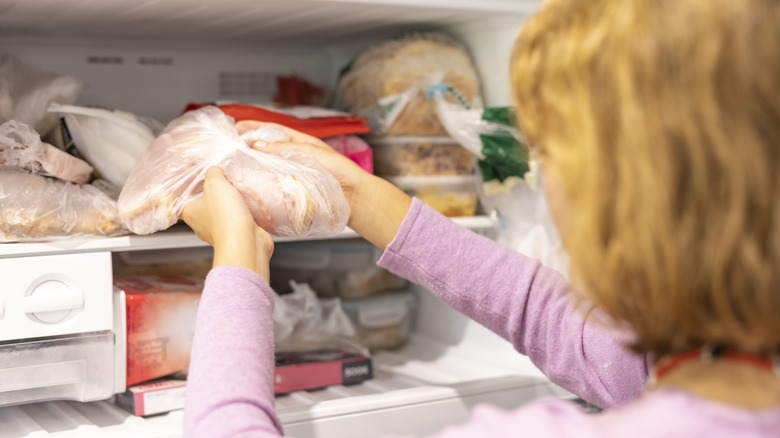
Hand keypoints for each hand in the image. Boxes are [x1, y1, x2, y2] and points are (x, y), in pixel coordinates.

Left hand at [181, 166, 273, 280]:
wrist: (246, 243)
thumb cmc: (226, 216)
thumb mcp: (216, 184)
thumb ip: (213, 173)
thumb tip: (215, 171)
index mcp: (189, 212)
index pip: (183, 196)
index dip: (191, 185)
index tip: (200, 176)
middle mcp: (201, 223)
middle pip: (205, 202)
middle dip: (216, 191)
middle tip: (225, 180)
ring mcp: (219, 231)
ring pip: (223, 211)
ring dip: (232, 201)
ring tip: (240, 190)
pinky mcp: (236, 235)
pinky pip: (238, 219)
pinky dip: (243, 212)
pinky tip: (250, 204)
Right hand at [236, 121, 411, 249]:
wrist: (353, 196)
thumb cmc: (338, 171)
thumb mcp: (309, 152)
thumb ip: (283, 147)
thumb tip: (256, 143)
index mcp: (300, 142)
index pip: (272, 129)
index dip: (254, 126)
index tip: (237, 125)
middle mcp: (294, 157)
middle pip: (266, 149)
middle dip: (248, 147)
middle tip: (230, 148)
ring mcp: (292, 174)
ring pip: (267, 168)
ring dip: (252, 167)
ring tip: (235, 166)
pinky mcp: (293, 191)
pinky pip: (273, 185)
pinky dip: (261, 185)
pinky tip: (250, 187)